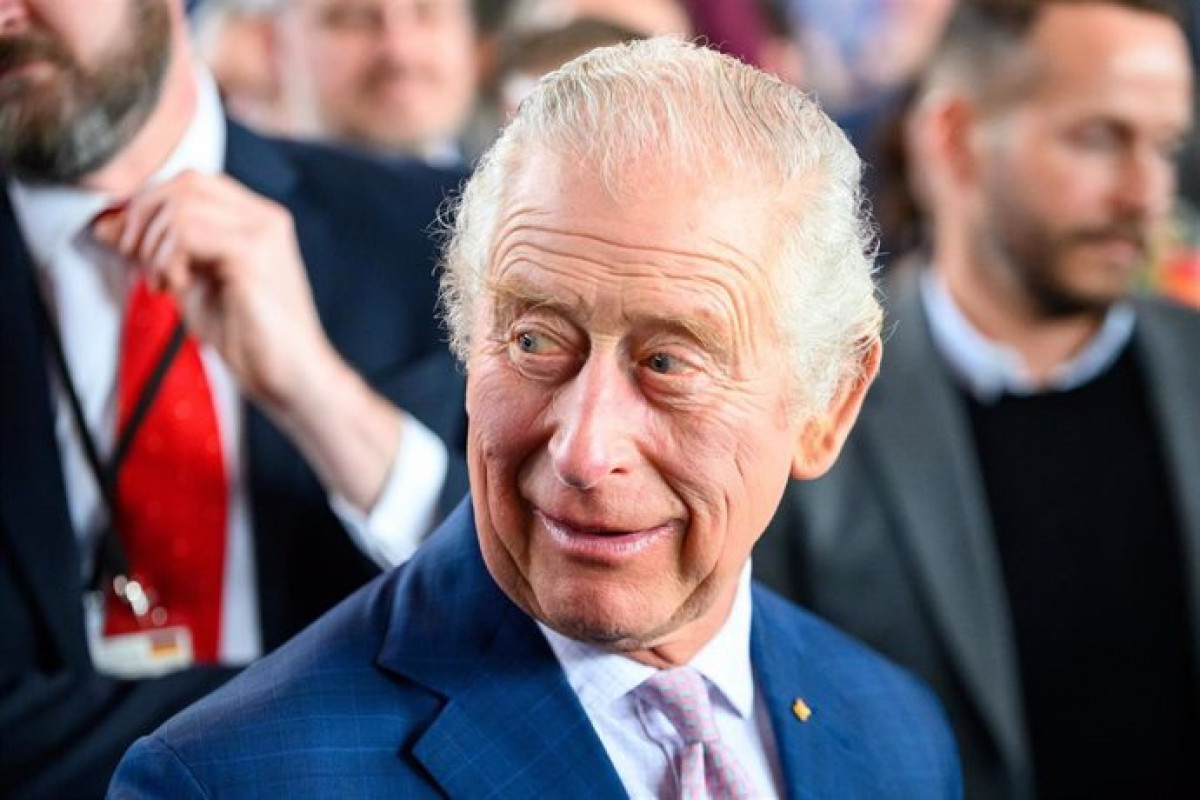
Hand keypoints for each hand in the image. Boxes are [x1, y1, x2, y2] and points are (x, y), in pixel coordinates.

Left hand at [93, 170, 404, 511]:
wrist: (291, 376)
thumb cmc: (250, 339)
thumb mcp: (192, 285)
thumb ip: (157, 252)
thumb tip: (108, 226)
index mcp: (257, 221)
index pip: (192, 182)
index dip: (150, 204)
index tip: (132, 245)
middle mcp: (265, 218)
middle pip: (184, 184)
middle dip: (144, 219)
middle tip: (139, 262)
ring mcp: (263, 233)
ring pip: (181, 207)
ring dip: (155, 245)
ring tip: (164, 283)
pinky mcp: (253, 254)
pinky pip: (187, 234)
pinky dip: (168, 260)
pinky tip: (178, 288)